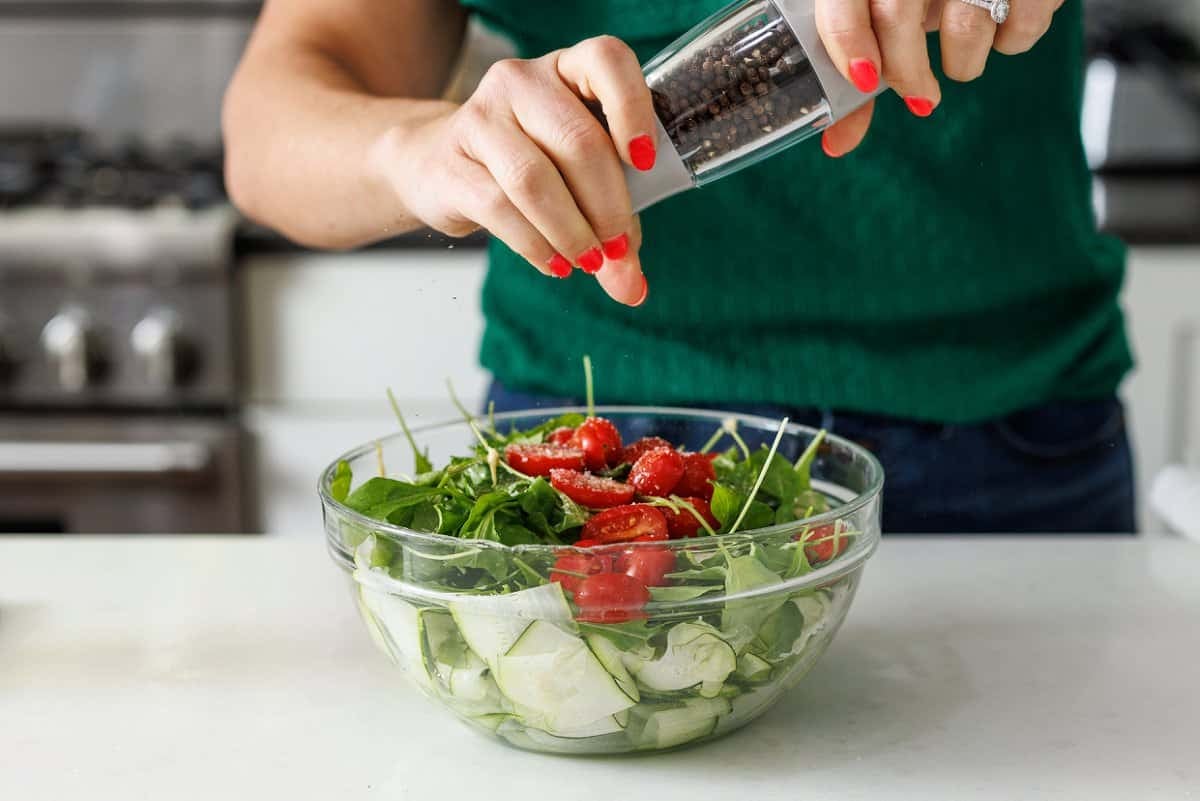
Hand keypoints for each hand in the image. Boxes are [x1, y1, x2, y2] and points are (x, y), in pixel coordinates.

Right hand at [375, 36, 657, 305]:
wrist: (437, 164)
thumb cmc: (527, 164)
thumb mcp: (579, 181)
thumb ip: (612, 226)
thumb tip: (632, 289)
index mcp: (568, 68)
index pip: (608, 61)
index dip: (633, 110)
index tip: (646, 163)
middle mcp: (522, 80)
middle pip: (578, 142)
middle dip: (608, 207)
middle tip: (619, 249)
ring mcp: (480, 116)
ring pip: (536, 180)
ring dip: (571, 232)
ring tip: (589, 263)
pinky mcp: (450, 162)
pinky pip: (500, 208)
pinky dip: (536, 245)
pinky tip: (555, 264)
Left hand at [816, 0, 1065, 156]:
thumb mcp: (892, 15)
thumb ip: (864, 71)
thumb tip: (837, 143)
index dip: (847, 39)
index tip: (865, 80)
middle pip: (898, 10)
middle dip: (905, 69)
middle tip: (919, 98)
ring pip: (965, 25)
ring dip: (963, 62)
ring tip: (962, 57)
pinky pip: (1022, 24)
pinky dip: (1012, 41)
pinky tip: (1003, 24)